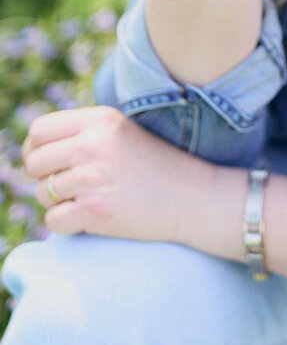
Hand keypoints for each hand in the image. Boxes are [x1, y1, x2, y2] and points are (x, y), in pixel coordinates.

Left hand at [22, 106, 200, 244]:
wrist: (193, 197)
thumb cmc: (155, 166)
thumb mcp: (120, 133)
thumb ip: (82, 133)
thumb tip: (34, 149)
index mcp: (99, 120)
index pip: (39, 130)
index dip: (35, 149)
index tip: (47, 164)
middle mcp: (93, 144)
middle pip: (34, 162)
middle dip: (43, 178)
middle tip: (68, 187)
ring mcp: (93, 177)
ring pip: (43, 193)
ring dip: (59, 202)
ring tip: (90, 199)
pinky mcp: (95, 210)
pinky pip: (54, 220)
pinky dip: (67, 224)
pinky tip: (92, 217)